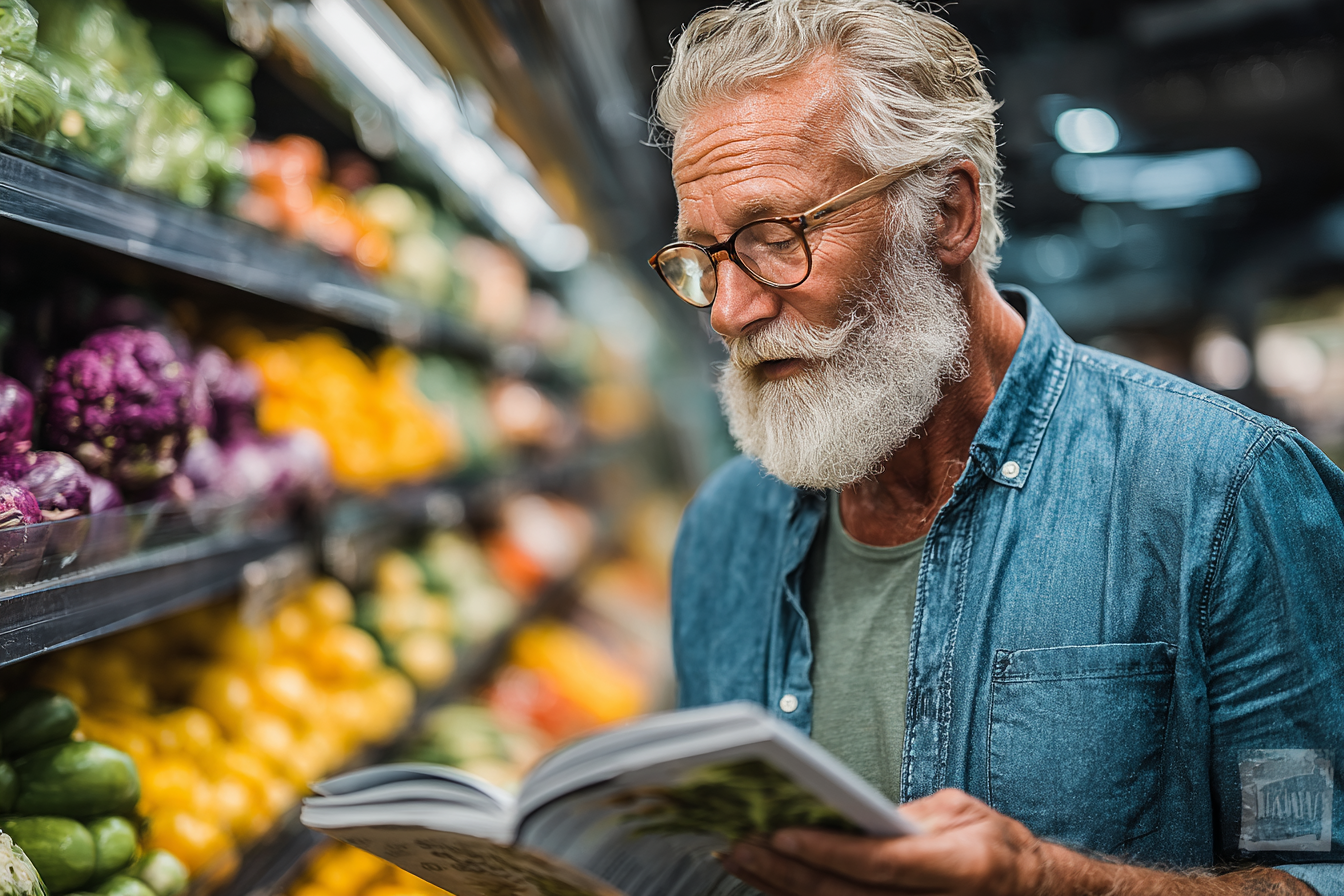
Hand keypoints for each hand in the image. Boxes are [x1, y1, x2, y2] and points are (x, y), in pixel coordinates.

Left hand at [722, 788, 1046, 895]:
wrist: (1026, 894)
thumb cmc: (992, 848)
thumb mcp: (961, 814)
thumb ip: (908, 816)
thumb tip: (853, 815)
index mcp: (955, 868)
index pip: (879, 865)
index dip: (827, 851)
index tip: (782, 833)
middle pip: (842, 895)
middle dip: (785, 870)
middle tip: (742, 843)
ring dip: (778, 887)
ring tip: (738, 858)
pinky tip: (765, 878)